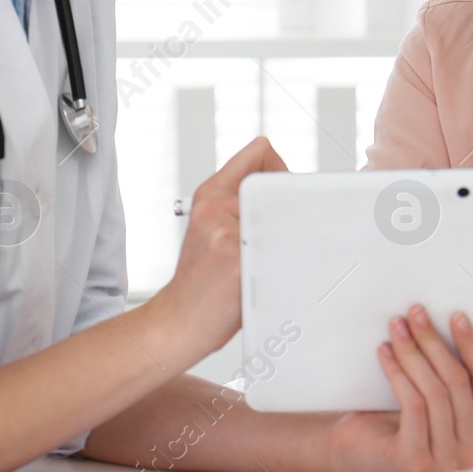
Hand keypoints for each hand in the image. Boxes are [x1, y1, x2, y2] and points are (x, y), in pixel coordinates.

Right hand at [155, 136, 285, 353]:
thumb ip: (243, 202)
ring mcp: (226, 232)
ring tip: (275, 262)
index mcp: (211, 193)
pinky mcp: (237, 261)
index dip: (282, 172)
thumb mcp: (212, 227)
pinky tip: (271, 281)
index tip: (284, 200)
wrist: (178, 320)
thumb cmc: (205, 279)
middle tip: (287, 234)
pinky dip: (289, 266)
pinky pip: (282, 251)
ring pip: (286, 218)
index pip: (261, 151)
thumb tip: (294, 191)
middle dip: (294, 207)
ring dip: (293, 240)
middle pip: (281, 184)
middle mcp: (216, 206)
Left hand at [321, 305, 472, 471]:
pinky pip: (413, 405)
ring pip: (436, 392)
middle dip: (436, 342)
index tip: (456, 315)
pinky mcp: (416, 460)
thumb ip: (450, 372)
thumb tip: (452, 319)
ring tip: (398, 327)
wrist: (355, 447)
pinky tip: (385, 351)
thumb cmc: (396, 414)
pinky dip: (398, 372)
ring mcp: (445, 461)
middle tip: (416, 313)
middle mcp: (471, 452)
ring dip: (414, 352)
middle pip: (459, 383)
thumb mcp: (434, 392)